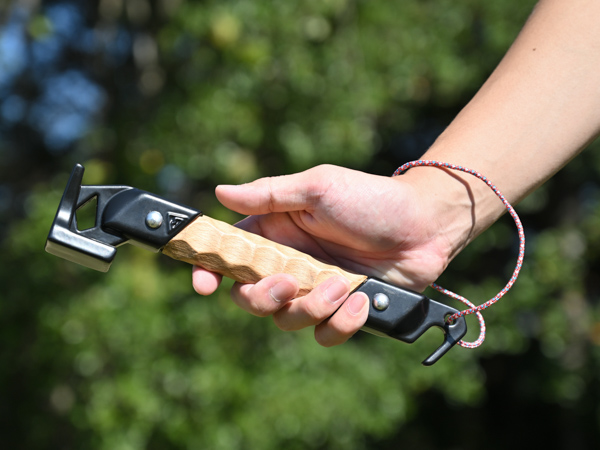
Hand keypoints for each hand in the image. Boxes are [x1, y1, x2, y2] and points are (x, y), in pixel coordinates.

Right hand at [192, 164, 470, 345]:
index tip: (203, 284)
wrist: (424, 224)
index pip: (229, 256)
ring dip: (312, 307)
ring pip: (287, 321)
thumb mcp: (317, 188)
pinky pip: (324, 334)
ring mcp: (315, 290)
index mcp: (276, 233)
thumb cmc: (370, 198)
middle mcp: (290, 264)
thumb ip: (268, 195)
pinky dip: (341, 323)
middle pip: (250, 298)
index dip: (209, 271)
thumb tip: (221, 193)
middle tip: (288, 282)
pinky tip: (362, 302)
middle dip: (263, 298)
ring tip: (345, 283)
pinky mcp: (342, 311)